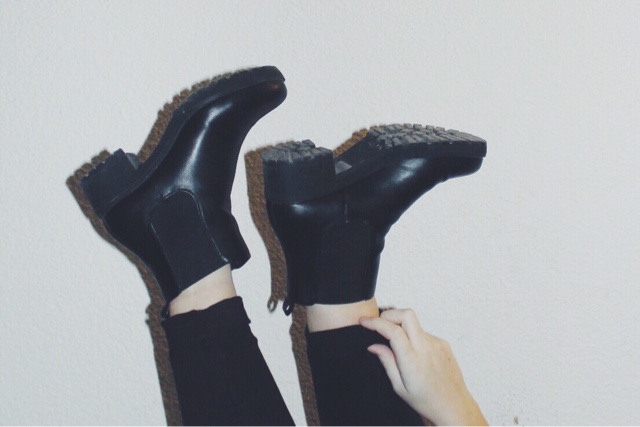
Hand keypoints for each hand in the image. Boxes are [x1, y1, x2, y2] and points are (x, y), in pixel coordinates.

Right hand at [360, 309, 486, 425]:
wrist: (454, 407)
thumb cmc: (428, 401)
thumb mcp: (400, 386)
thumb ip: (387, 362)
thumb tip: (374, 346)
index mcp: (412, 360)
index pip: (393, 330)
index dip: (375, 322)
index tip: (365, 321)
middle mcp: (426, 348)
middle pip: (406, 314)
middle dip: (390, 315)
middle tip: (380, 324)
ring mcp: (437, 344)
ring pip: (414, 323)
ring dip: (402, 327)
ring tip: (399, 347)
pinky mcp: (443, 344)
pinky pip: (424, 333)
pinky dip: (414, 337)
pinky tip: (415, 354)